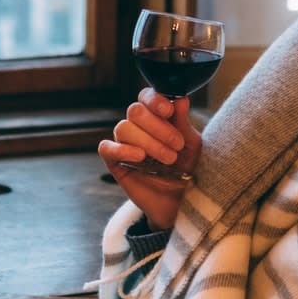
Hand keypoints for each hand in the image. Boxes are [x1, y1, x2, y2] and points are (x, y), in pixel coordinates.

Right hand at [98, 88, 202, 229]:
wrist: (181, 201)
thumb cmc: (187, 168)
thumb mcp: (191, 144)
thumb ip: (183, 122)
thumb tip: (180, 98)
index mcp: (155, 116)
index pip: (146, 97)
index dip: (154, 100)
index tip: (168, 110)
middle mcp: (137, 126)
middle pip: (134, 111)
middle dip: (158, 127)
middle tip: (177, 145)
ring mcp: (124, 144)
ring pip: (124, 128)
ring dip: (148, 142)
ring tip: (168, 159)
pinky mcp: (114, 162)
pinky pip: (106, 148)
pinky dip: (122, 150)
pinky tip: (140, 157)